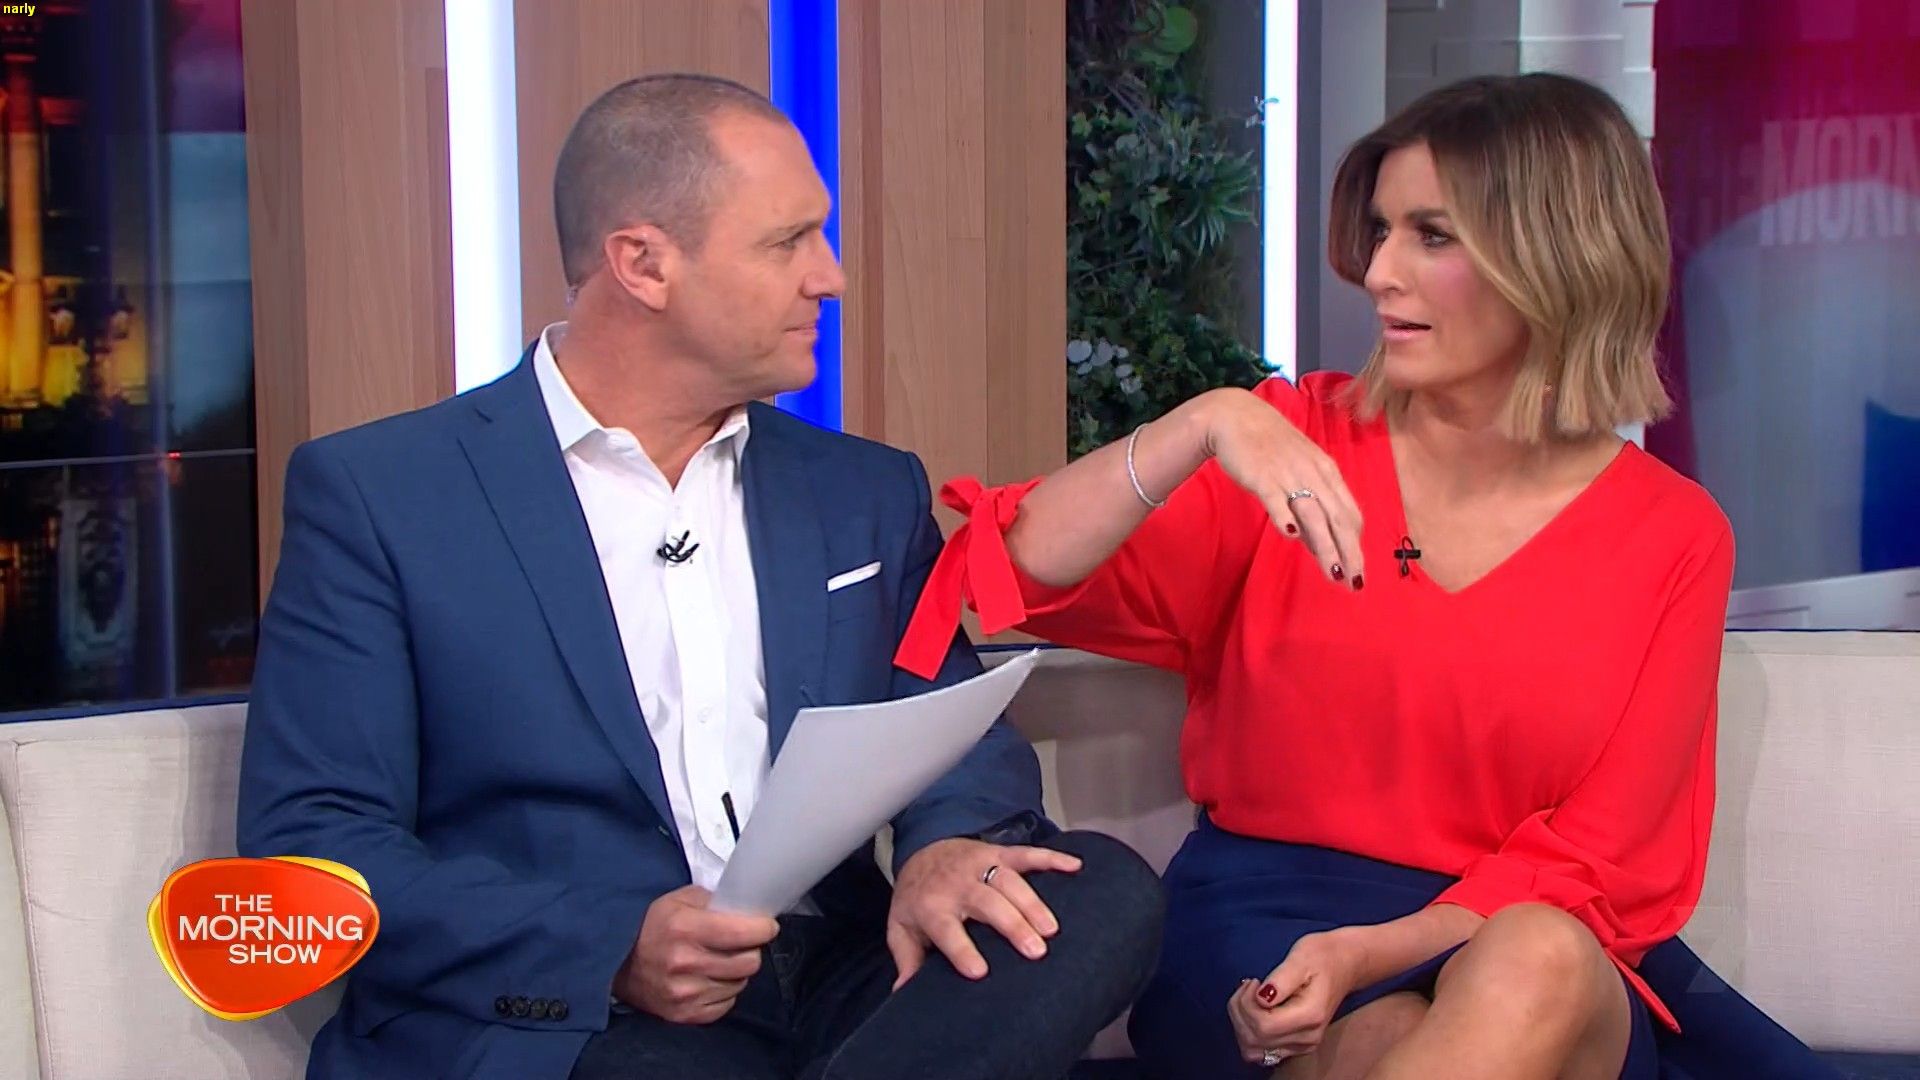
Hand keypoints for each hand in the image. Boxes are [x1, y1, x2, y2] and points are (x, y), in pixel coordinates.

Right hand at [614, 885, 779, 1024]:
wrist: (616, 964)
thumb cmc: (652, 927)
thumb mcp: (678, 900)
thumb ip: (714, 901)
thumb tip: (748, 909)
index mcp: (685, 928)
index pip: (745, 932)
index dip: (763, 928)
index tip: (766, 926)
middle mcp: (686, 963)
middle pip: (750, 962)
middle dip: (750, 950)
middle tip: (740, 943)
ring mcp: (685, 993)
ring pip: (740, 984)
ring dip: (736, 972)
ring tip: (719, 961)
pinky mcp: (685, 1014)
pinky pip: (727, 1004)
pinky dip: (724, 991)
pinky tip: (709, 979)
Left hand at [886, 837, 1082, 988]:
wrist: (921, 850)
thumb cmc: (917, 898)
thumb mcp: (901, 929)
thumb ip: (907, 959)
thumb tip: (904, 993)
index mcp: (931, 906)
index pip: (947, 929)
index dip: (962, 950)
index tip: (981, 972)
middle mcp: (957, 883)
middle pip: (987, 903)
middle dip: (1012, 925)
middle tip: (1036, 951)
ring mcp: (980, 865)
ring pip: (1009, 881)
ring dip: (1032, 903)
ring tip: (1052, 929)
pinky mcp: (998, 852)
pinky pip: (1026, 853)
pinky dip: (1051, 858)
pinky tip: (1074, 867)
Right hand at [1198, 388, 1364, 585]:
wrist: (1237, 416)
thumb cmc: (1270, 446)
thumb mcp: (1300, 470)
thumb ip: (1311, 505)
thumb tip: (1319, 542)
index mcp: (1326, 473)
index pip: (1349, 513)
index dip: (1356, 544)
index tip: (1359, 571)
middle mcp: (1313, 474)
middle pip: (1337, 518)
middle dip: (1349, 552)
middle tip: (1355, 583)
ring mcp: (1288, 474)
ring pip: (1313, 514)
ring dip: (1326, 546)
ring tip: (1334, 573)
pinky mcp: (1262, 475)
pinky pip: (1276, 498)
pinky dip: (1284, 516)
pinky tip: (1291, 536)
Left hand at [1228, 930, 1367, 1064]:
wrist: (1345, 965)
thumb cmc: (1322, 956)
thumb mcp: (1300, 957)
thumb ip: (1281, 980)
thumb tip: (1261, 999)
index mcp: (1310, 1015)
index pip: (1263, 1026)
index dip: (1247, 1004)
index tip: (1254, 981)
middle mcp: (1308, 1037)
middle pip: (1254, 1040)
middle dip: (1240, 1011)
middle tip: (1249, 986)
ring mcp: (1303, 1045)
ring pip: (1253, 1049)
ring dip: (1241, 1023)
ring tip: (1250, 997)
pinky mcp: (1296, 1046)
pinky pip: (1261, 1049)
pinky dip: (1249, 1031)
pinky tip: (1254, 1009)